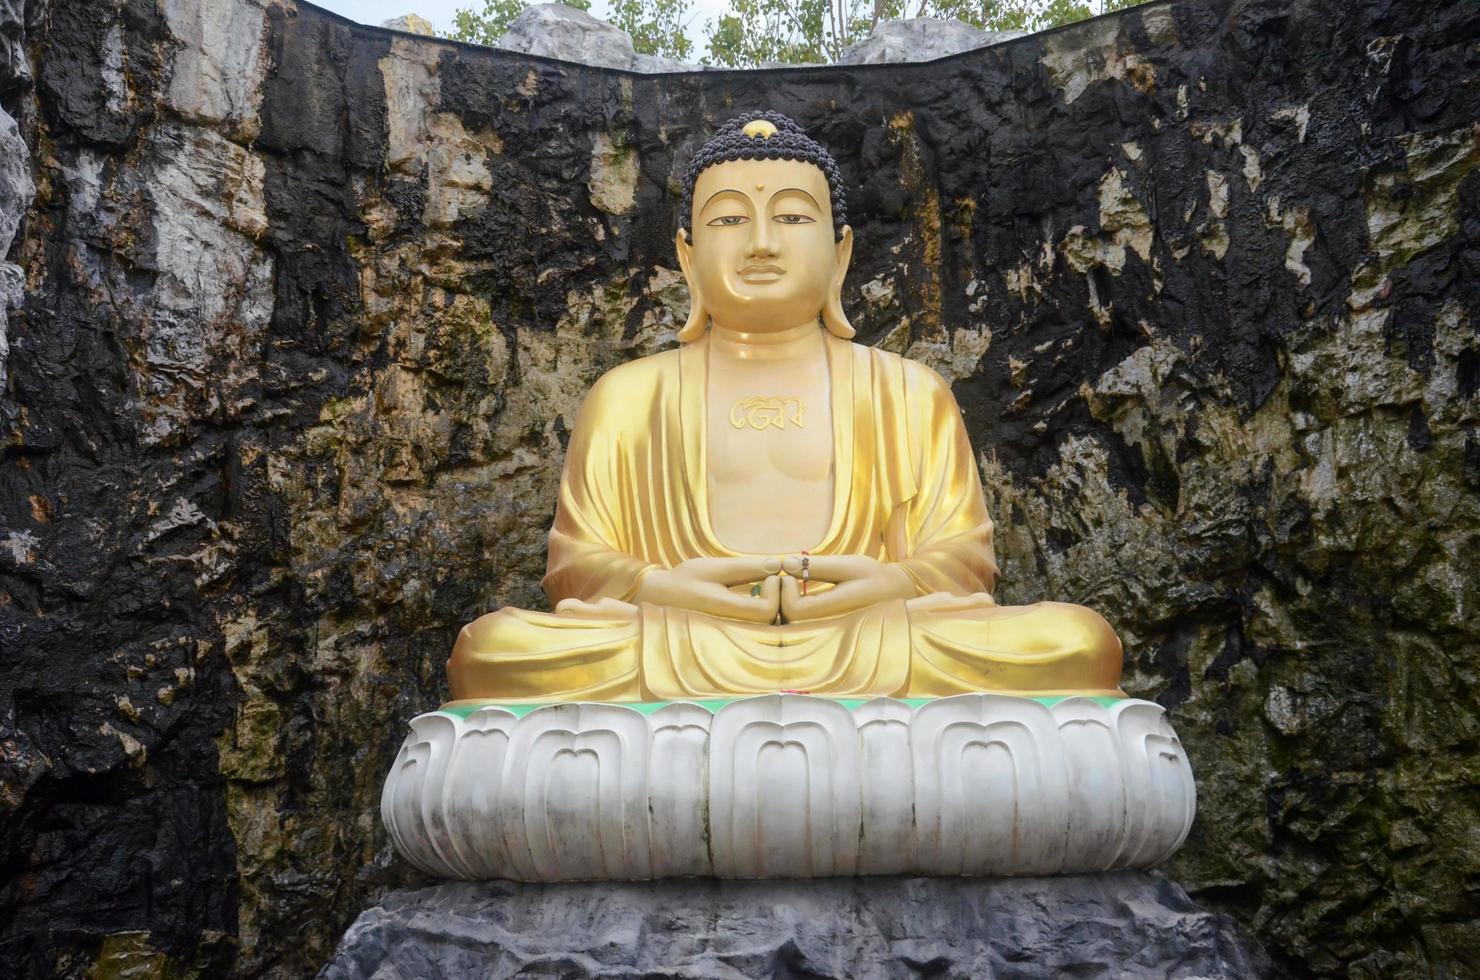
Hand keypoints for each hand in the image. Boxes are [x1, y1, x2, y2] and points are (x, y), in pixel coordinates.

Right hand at [633, 556, 782, 623]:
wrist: (659, 597)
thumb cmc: (684, 580)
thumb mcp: (714, 568)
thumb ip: (746, 568)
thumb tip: (778, 564)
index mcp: (727, 613)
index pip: (768, 611)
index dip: (775, 591)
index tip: (768, 574)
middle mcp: (733, 629)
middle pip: (772, 620)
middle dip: (778, 597)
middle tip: (770, 576)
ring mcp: (733, 634)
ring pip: (767, 624)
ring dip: (772, 602)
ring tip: (764, 583)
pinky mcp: (734, 633)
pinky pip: (758, 625)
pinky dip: (763, 608)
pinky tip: (756, 593)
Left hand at [779, 554, 915, 622]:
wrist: (897, 595)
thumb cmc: (875, 577)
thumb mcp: (849, 566)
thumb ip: (817, 567)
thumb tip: (785, 564)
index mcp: (836, 612)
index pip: (793, 610)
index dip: (785, 590)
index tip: (791, 573)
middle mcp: (830, 629)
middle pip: (787, 622)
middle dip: (780, 598)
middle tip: (787, 577)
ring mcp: (827, 635)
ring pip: (791, 627)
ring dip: (784, 604)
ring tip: (792, 584)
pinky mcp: (824, 635)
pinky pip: (798, 627)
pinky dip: (791, 611)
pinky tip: (797, 595)